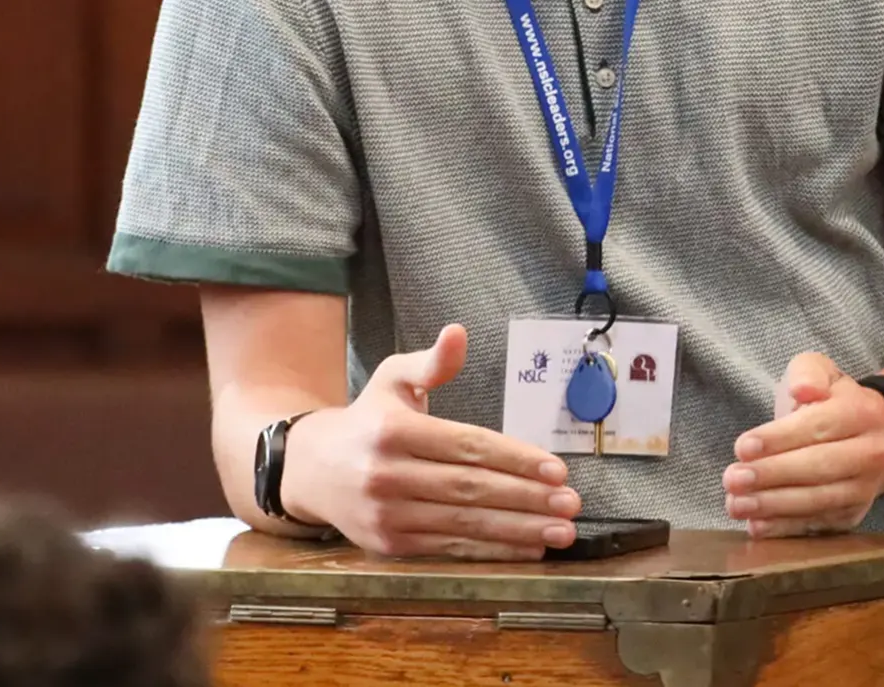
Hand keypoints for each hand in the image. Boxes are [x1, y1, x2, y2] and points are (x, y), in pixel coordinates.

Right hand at [282, 325, 580, 559]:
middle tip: (571, 502)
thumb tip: (458, 332)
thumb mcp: (393, 378)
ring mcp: (387, 516)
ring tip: (561, 530)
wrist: (311, 469)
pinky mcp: (388, 546)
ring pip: (464, 524)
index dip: (514, 458)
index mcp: (394, 430)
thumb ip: (431, 362)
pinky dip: (491, 551)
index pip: (467, 446)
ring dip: (518, 531)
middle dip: (527, 498)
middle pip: (471, 489)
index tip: (556, 468)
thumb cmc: (368, 418)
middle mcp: (388, 475)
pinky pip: (449, 548)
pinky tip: (526, 547)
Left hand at [722, 352, 883, 538]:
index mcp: (860, 413)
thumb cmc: (834, 400)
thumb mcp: (821, 370)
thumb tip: (803, 390)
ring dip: (774, 506)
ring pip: (819, 501)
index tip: (742, 448)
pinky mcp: (854, 515)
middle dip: (771, 475)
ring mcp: (865, 488)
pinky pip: (819, 524)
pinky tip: (757, 526)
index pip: (818, 427)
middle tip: (732, 479)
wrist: (878, 433)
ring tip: (737, 505)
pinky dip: (786, 528)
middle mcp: (870, 453)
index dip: (779, 439)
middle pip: (818, 468)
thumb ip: (808, 373)